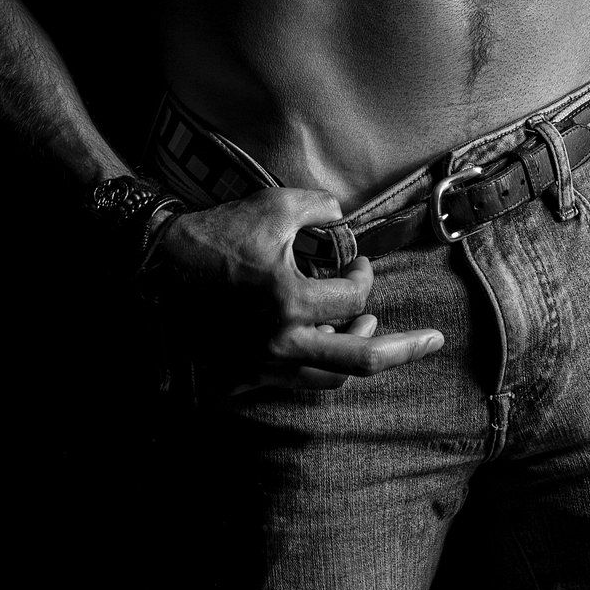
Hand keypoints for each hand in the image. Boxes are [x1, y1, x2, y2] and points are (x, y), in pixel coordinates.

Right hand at [148, 187, 444, 392]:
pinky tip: (321, 349)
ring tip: (368, 332)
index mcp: (291, 300)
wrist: (153, 266)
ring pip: (327, 379)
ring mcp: (260, 364)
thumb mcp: (273, 205)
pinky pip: (290, 383)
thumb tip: (344, 219)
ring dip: (354, 356)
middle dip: (406, 348)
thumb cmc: (214, 234)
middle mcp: (280, 341)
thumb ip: (320, 208)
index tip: (357, 262)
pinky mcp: (240, 376)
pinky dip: (314, 368)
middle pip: (360, 360)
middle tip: (436, 340)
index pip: (353, 297)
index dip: (363, 275)